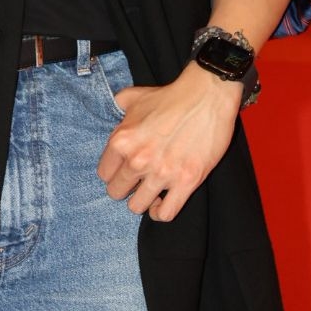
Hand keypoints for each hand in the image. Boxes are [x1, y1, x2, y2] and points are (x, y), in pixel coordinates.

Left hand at [96, 62, 240, 220]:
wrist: (206, 96)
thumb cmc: (170, 97)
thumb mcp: (134, 96)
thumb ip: (117, 106)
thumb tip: (114, 112)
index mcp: (122, 140)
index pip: (104, 174)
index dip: (113, 172)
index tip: (123, 169)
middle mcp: (138, 160)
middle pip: (116, 192)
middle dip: (126, 187)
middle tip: (137, 180)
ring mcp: (162, 173)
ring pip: (137, 206)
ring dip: (143, 200)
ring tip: (151, 190)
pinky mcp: (186, 182)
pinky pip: (166, 214)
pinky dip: (161, 212)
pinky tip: (163, 202)